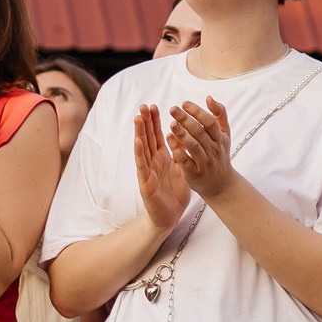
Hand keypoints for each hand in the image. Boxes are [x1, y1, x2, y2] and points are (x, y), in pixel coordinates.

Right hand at [133, 105, 188, 230]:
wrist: (169, 216)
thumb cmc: (174, 194)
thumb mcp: (180, 169)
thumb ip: (179, 153)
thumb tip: (183, 136)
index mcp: (161, 158)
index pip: (156, 136)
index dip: (154, 122)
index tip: (153, 106)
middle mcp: (152, 162)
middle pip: (147, 138)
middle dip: (145, 122)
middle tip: (143, 105)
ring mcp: (147, 172)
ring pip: (142, 149)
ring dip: (139, 133)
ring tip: (138, 118)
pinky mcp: (146, 183)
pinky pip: (142, 166)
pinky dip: (139, 153)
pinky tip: (138, 142)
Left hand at [168, 99, 237, 199]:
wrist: (221, 184)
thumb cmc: (219, 154)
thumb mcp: (224, 135)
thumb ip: (219, 115)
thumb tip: (209, 97)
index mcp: (220, 139)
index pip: (210, 122)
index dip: (198, 112)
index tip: (184, 103)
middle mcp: (214, 150)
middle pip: (200, 132)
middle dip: (186, 119)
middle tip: (173, 109)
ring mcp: (205, 163)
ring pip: (193, 147)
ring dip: (182, 134)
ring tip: (171, 123)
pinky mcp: (195, 174)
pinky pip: (185, 161)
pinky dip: (178, 150)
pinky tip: (169, 139)